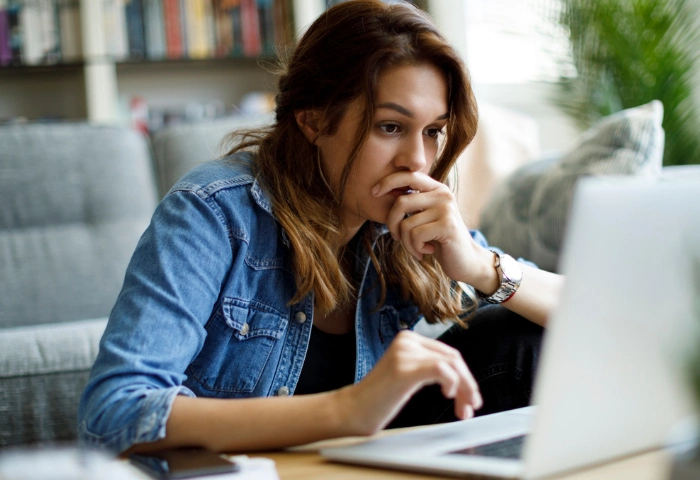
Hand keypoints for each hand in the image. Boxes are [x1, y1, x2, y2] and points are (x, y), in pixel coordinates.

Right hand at [339, 330, 481, 434]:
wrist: (353, 410)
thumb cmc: (380, 398)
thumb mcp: (408, 374)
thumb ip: (429, 367)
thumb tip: (464, 378)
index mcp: (408, 338)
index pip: (448, 353)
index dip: (465, 376)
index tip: (470, 399)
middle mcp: (407, 340)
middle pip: (453, 357)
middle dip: (468, 384)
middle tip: (471, 407)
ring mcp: (405, 353)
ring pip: (452, 364)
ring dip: (464, 389)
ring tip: (463, 409)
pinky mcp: (405, 368)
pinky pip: (441, 370)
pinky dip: (452, 383)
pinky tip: (448, 395)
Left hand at [372, 171, 485, 284]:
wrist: (465, 261)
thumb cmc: (439, 240)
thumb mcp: (424, 217)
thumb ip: (411, 204)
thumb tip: (382, 191)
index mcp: (436, 189)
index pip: (408, 175)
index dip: (388, 181)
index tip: (373, 193)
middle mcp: (442, 194)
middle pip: (401, 203)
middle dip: (392, 224)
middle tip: (397, 237)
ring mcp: (446, 209)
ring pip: (406, 225)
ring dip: (406, 243)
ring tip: (417, 249)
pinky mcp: (447, 225)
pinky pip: (415, 236)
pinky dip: (415, 249)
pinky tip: (426, 252)